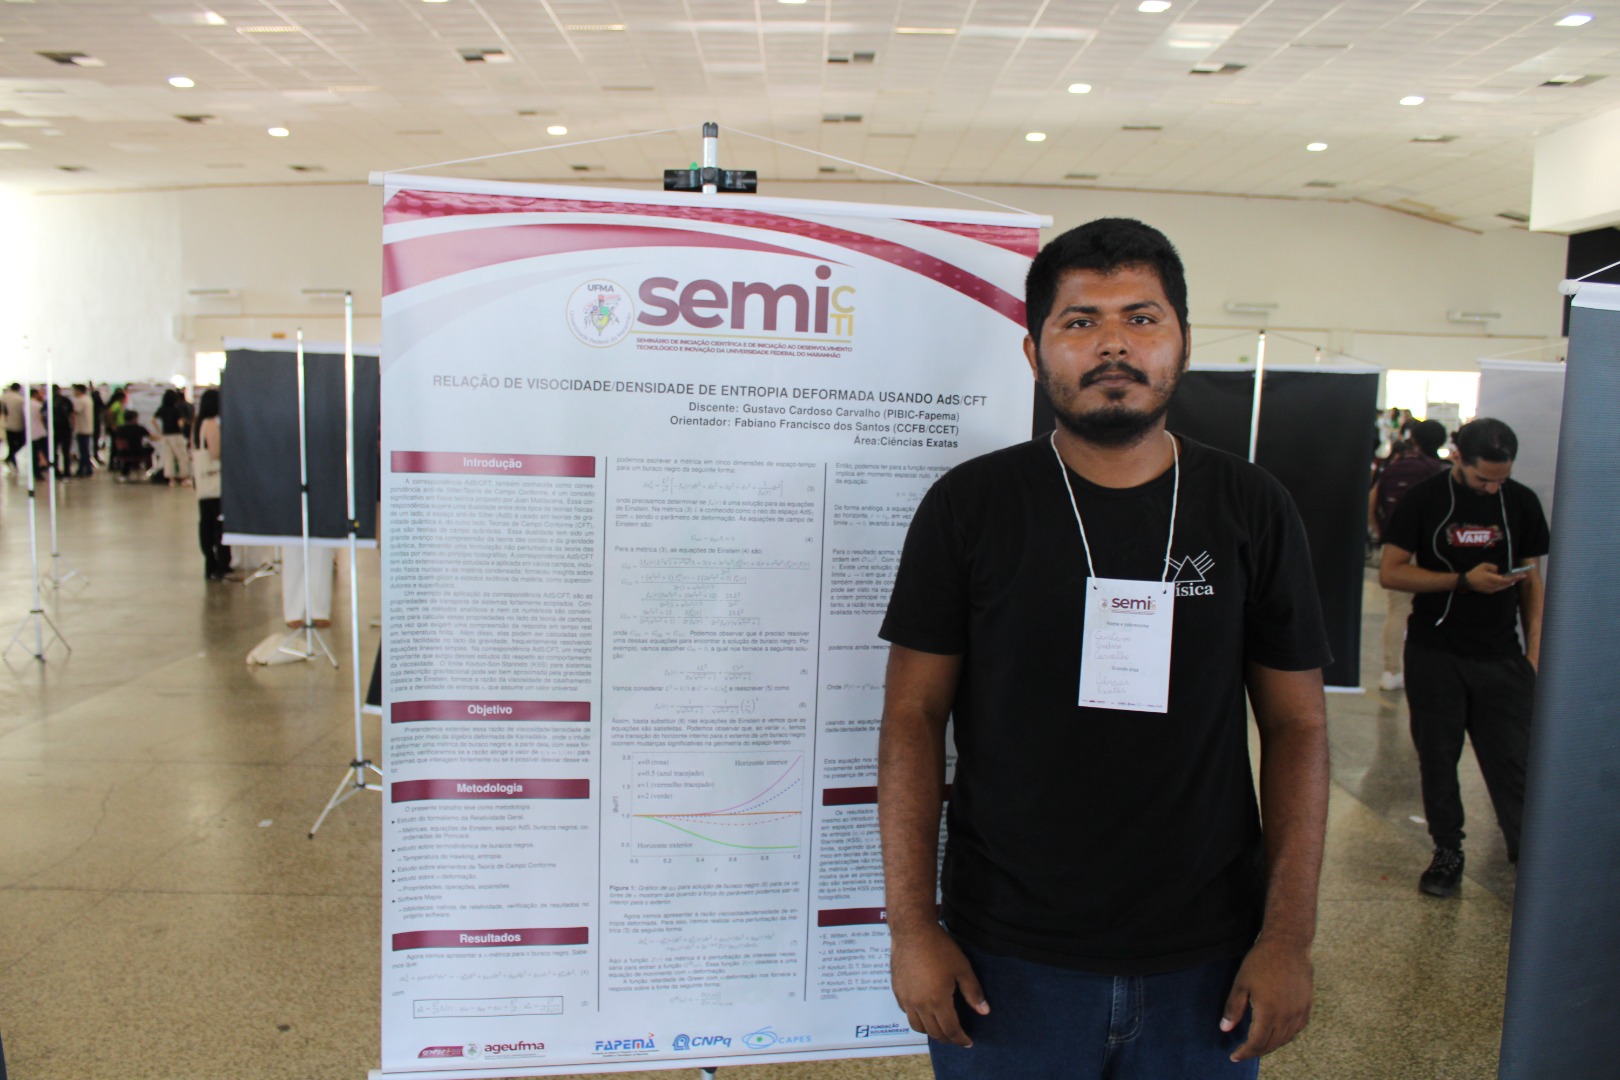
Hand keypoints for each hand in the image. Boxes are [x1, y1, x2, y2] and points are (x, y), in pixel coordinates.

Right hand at [890, 924, 988, 1046]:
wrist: (912, 932)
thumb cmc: (939, 948)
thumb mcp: (962, 969)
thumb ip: (973, 992)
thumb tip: (984, 1011)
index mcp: (937, 1001)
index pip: (950, 1030)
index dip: (960, 1039)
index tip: (968, 1043)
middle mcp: (919, 1005)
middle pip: (933, 1032)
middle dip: (947, 1038)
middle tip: (957, 1037)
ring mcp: (906, 999)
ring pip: (917, 1026)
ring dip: (931, 1031)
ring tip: (941, 1028)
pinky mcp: (897, 991)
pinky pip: (907, 1013)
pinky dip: (917, 1018)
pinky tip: (925, 1011)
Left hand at [1221, 936, 1312, 1061]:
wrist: (1288, 944)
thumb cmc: (1261, 961)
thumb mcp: (1241, 983)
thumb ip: (1233, 1009)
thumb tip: (1225, 1029)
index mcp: (1268, 1012)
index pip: (1257, 1043)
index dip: (1245, 1053)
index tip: (1234, 1057)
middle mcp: (1286, 1016)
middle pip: (1271, 1044)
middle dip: (1256, 1051)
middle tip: (1244, 1053)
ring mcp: (1299, 1011)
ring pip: (1285, 1039)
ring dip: (1271, 1045)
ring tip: (1258, 1045)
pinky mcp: (1307, 1005)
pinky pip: (1297, 1029)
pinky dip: (1286, 1036)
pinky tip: (1278, 1033)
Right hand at [1464, 563, 1524, 594]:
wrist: (1467, 582)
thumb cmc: (1475, 573)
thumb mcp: (1485, 565)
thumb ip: (1494, 567)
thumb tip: (1499, 571)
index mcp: (1494, 579)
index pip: (1508, 579)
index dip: (1516, 577)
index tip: (1523, 575)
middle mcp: (1495, 586)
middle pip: (1508, 584)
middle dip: (1514, 580)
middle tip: (1520, 576)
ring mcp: (1492, 590)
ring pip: (1504, 587)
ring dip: (1509, 583)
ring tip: (1514, 579)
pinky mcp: (1489, 591)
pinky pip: (1499, 588)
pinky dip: (1504, 585)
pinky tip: (1504, 582)